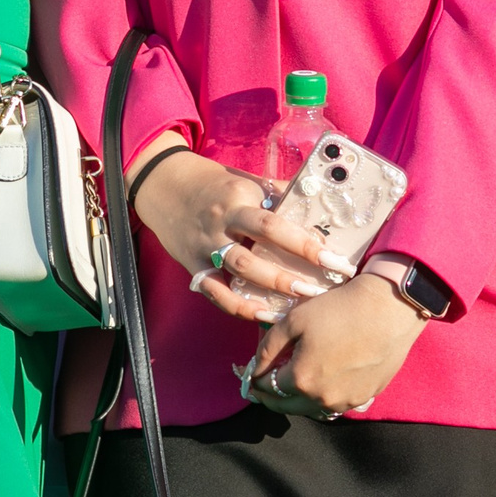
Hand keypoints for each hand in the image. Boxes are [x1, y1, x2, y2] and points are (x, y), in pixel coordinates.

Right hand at [129, 141, 352, 324]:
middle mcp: (222, 221)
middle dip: (293, 267)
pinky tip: (262, 315)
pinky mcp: (193, 265)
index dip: (304, 242)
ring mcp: (206, 245)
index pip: (276, 222)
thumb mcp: (246, 181)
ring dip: (271, 287)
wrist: (163, 185)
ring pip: (240, 269)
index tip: (332, 258)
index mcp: (240, 198)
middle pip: (259, 246)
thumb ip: (279, 193)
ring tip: (299, 301)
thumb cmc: (213, 183)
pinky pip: (215, 291)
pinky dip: (238, 306)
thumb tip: (319, 202)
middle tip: (321, 286)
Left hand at [243, 274, 425, 416]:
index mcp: (302, 380)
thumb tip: (254, 369)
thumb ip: (268, 348)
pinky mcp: (365, 397)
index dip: (257, 380)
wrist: (390, 309)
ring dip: (298, 399)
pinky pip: (335, 404)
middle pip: (287, 407)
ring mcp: (346, 402)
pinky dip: (322, 396)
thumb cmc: (340, 310)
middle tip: (264, 386)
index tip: (252, 375)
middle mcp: (322, 399)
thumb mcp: (294, 320)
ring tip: (294, 383)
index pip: (268, 389)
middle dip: (272, 397)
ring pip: (312, 408)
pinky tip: (322, 381)